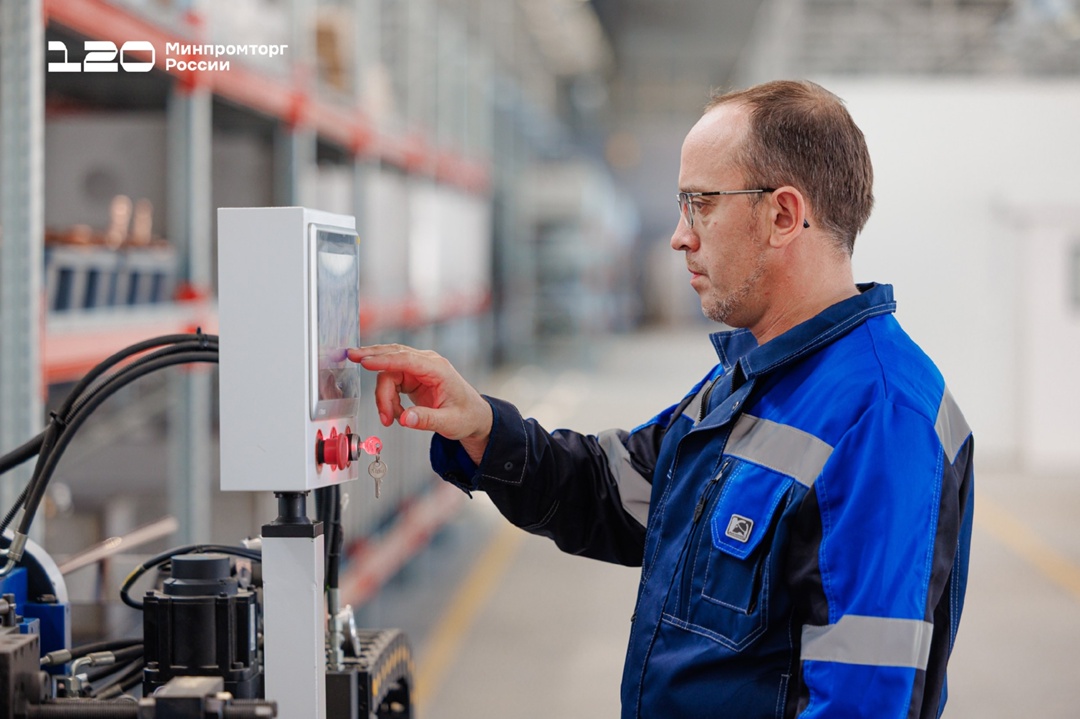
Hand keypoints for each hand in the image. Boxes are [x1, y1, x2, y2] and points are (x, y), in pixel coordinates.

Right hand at [347, 344, 492, 463]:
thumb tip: (405, 418)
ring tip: (388, 419)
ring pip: (388, 373)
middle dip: (372, 358)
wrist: (473, 417)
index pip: (406, 359)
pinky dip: (387, 399)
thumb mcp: (450, 423)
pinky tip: (394, 414)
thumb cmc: (466, 416)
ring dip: (383, 397)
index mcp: (438, 369)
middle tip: (351, 358)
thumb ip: (427, 420)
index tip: (365, 361)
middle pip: (393, 356)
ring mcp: (418, 369)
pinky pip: (391, 382)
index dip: (385, 359)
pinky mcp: (412, 377)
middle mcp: (427, 364)